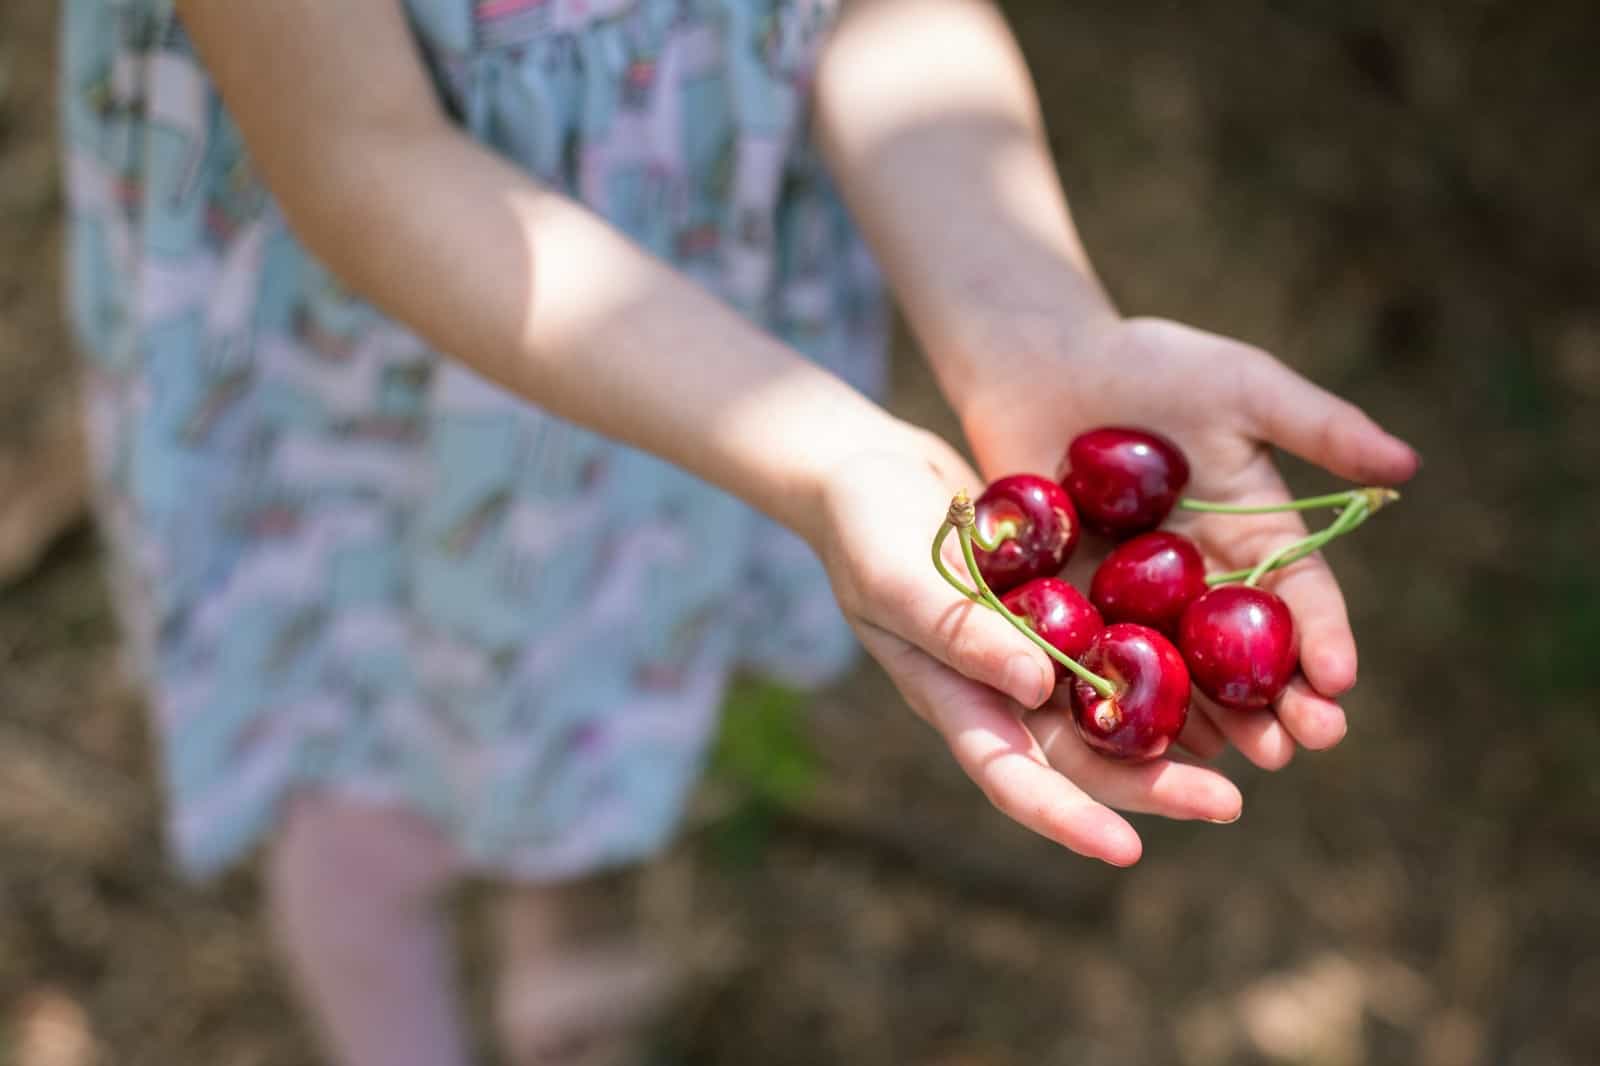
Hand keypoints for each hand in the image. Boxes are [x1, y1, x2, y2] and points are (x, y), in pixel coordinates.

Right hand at [813, 426, 1244, 866]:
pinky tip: (1228, 667)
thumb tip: (1036, 688)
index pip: (1013, 776)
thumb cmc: (864, 528)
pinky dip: (1171, 661)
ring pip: (1116, 708)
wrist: (871, 469)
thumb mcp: (898, 578)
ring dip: (1178, 733)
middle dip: (1153, 787)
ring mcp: (1037, 647)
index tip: (1129, 853)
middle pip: (1083, 756)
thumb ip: (959, 633)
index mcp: (955, 699)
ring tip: (1253, 749)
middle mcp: (1003, 689)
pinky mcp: (1065, 602)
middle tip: (1229, 804)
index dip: (1068, 819)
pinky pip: (1125, 642)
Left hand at [957, 316, 1420, 768]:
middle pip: (1250, 656)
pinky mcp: (1074, 606)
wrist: (1041, 361)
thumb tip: (1406, 467)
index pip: (1301, 599)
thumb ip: (1318, 427)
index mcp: (1254, 534)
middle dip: (1283, 703)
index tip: (1340, 681)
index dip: (1324, 639)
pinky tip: (1147, 742)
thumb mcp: (1240, 386)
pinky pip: (1106, 663)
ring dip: (1218, 721)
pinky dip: (1129, 703)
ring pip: (1186, 676)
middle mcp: (1204, 581)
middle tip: (1305, 744)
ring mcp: (1140, 601)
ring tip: (1244, 761)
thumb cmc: (1145, 363)